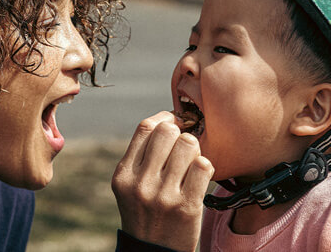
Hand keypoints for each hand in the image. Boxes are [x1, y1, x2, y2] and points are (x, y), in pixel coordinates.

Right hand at [112, 111, 213, 251]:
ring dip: (195, 150)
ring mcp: (164, 196)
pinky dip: (206, 166)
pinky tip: (199, 176)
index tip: (175, 122)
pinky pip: (203, 166)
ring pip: (189, 144)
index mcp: (124, 174)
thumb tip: (170, 119)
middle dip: (181, 132)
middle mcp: (141, 183)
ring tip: (191, 163)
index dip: (165, 117)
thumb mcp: (131, 185)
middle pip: (169, 131)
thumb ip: (142, 156)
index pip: (146, 127)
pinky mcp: (187, 207)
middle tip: (185, 145)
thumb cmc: (146, 212)